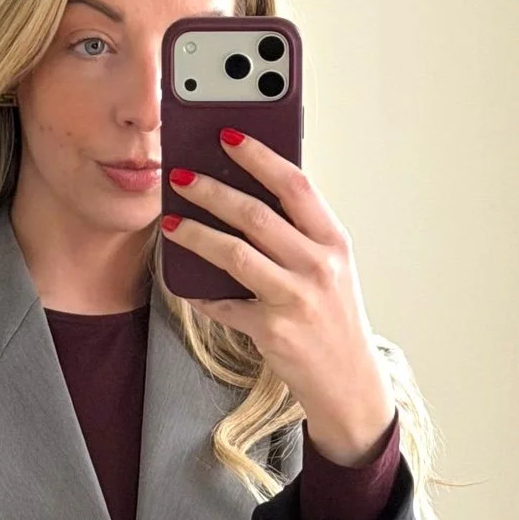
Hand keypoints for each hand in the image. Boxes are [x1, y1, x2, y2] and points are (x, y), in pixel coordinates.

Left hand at [160, 132, 393, 464]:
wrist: (348, 382)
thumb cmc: (333, 317)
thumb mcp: (330, 268)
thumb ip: (298, 234)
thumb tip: (244, 195)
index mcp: (334, 242)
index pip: (295, 185)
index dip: (259, 157)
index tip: (228, 137)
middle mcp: (319, 266)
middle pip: (255, 214)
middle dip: (211, 189)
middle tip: (180, 175)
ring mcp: (296, 299)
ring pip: (234, 253)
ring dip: (194, 234)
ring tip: (170, 222)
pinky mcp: (273, 330)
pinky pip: (224, 303)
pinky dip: (200, 292)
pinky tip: (184, 282)